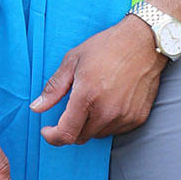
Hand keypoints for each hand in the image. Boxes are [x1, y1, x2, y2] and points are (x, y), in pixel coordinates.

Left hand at [33, 15, 167, 146]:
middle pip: (81, 137)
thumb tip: (36, 108)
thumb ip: (53, 88)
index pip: (66, 134)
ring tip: (95, 99)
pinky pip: (116, 130)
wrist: (144, 42)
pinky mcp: (138, 118)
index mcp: (87, 96)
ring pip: (98, 134)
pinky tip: (110, 101)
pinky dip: (108, 122)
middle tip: (73, 107)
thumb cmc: (107, 47)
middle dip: (71, 127)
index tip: (48, 131)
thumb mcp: (73, 61)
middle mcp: (107, 111)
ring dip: (90, 124)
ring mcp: (124, 116)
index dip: (53, 137)